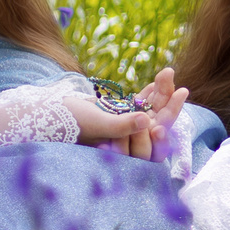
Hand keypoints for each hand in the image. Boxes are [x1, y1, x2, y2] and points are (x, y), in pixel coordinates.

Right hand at [73, 66, 189, 160]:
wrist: (48, 112)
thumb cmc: (68, 123)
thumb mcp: (96, 124)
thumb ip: (121, 126)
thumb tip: (147, 120)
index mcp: (123, 157)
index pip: (151, 148)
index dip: (162, 134)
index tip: (169, 118)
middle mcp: (128, 145)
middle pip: (155, 127)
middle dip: (168, 107)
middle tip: (182, 89)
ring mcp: (126, 129)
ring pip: (150, 112)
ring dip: (160, 94)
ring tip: (169, 72)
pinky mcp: (122, 115)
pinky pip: (141, 103)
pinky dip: (149, 92)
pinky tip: (159, 79)